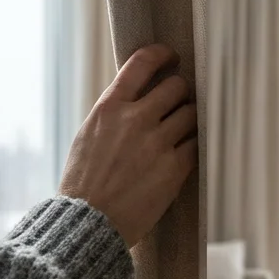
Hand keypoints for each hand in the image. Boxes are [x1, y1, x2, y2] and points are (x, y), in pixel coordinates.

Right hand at [59, 44, 196, 246]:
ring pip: (191, 114)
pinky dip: (192, 145)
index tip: (171, 58)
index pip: (142, 63)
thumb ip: (114, 114)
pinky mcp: (174, 168)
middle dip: (179, 92)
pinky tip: (183, 152)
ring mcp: (158, 143)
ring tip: (180, 131)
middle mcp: (136, 119)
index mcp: (109, 108)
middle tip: (178, 102)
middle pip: (176, 86)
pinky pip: (196, 145)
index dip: (162, 55)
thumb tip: (137, 99)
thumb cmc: (83, 184)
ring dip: (188, 119)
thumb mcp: (89, 136)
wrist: (88, 223)